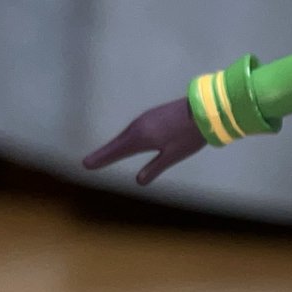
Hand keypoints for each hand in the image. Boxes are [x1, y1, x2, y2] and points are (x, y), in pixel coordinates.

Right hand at [83, 98, 206, 184]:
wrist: (205, 110)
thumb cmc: (189, 136)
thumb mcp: (172, 156)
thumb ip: (154, 168)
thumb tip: (138, 181)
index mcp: (140, 137)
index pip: (116, 151)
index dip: (102, 158)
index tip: (86, 164)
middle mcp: (138, 125)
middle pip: (118, 143)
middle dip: (105, 153)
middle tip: (89, 162)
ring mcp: (146, 118)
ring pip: (127, 135)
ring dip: (116, 145)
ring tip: (106, 155)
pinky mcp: (154, 114)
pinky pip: (135, 129)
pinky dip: (128, 138)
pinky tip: (131, 142)